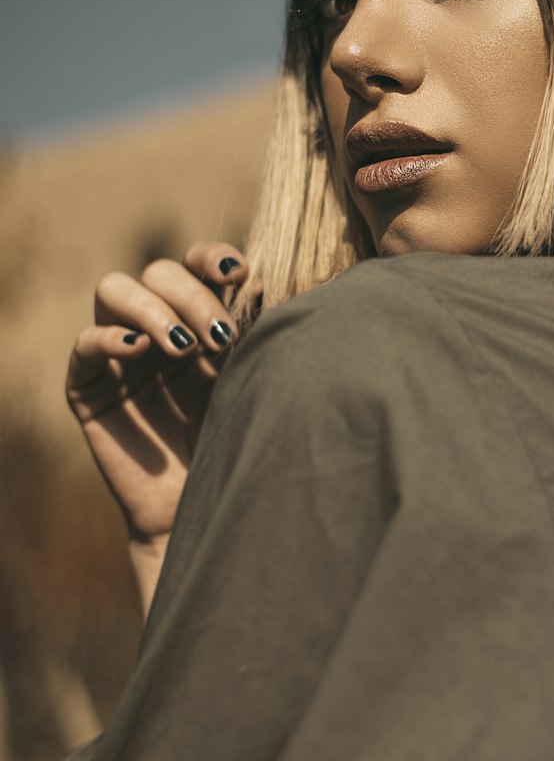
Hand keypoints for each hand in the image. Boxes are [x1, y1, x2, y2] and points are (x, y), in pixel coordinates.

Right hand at [66, 242, 250, 552]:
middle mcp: (156, 324)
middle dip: (192, 296)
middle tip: (218, 339)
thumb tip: (261, 278)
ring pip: (114, 289)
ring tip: (184, 348)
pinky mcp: (88, 384)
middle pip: (158, 271)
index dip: (211, 257)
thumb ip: (251, 330)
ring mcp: (119, 351)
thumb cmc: (237, 439)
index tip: (239, 273)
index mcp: (198, 316)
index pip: (194, 262)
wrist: (207, 503)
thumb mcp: (249, 377)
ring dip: (152, 309)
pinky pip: (85, 342)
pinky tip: (139, 351)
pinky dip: (110, 337)